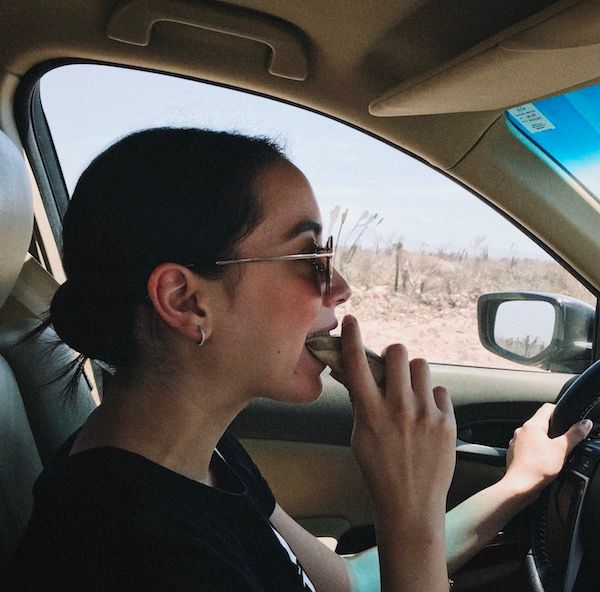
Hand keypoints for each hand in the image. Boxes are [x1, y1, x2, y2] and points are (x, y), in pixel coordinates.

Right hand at [340, 315, 455, 516]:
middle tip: (393, 369)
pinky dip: (432, 398)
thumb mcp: (359, 436)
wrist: (410, 504)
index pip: (357, 363)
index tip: (352, 320)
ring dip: (414, 375)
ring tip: (412, 394)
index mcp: (370, 412)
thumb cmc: (378, 470)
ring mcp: (425, 414)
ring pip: (422, 366)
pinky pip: (440, 391)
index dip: (353, 336)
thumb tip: (352, 373)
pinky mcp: (447, 422)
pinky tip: (427, 416)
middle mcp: (398, 408)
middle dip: (393, 356)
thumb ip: (359, 402)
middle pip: (398, 353)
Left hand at [504, 403, 591, 496]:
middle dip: (553, 428)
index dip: (559, 410)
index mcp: (532, 425)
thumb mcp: (562, 449)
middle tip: (565, 437)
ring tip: (556, 451)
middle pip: (540, 423)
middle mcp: (521, 431)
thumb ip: (574, 435)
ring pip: (533, 436)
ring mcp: (516, 442)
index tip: (568, 416)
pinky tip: (544, 460)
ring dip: (544, 441)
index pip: (546, 408)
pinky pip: (527, 448)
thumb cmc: (538, 467)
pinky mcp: (514, 454)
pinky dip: (536, 451)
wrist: (519, 486)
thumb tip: (585, 423)